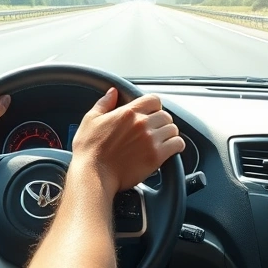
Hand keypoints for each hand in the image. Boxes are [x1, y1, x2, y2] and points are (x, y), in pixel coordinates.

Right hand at [69, 88, 184, 192]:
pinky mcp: (156, 156)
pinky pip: (177, 144)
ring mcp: (150, 140)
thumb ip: (104, 103)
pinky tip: (169, 149)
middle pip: (165, 115)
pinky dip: (176, 146)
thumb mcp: (90, 120)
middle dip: (161, 121)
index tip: (150, 113)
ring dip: (169, 133)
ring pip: (173, 129)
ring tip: (162, 140)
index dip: (153, 106)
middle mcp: (142, 123)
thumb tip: (113, 92)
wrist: (93, 175)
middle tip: (154, 130)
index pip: (154, 99)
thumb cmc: (89, 151)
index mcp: (128, 112)